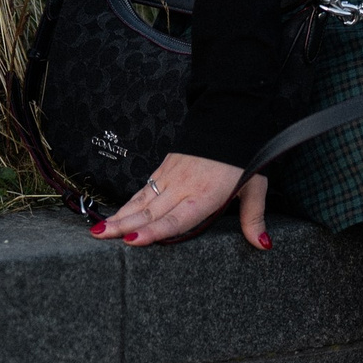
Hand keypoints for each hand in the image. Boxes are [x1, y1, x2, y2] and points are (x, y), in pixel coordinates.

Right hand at [91, 152, 270, 249]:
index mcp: (204, 195)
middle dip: (124, 225)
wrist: (232, 118)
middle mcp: (183, 187)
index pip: (176, 219)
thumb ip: (254, 217)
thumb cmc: (245, 156)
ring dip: (120, 215)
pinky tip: (115, 215)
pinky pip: (144, 189)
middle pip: (150, 211)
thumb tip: (263, 245)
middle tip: (100, 237)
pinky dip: (127, 203)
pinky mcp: (166, 167)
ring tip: (98, 230)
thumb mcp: (255, 186)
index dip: (154, 231)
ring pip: (142, 200)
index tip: (133, 240)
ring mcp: (171, 176)